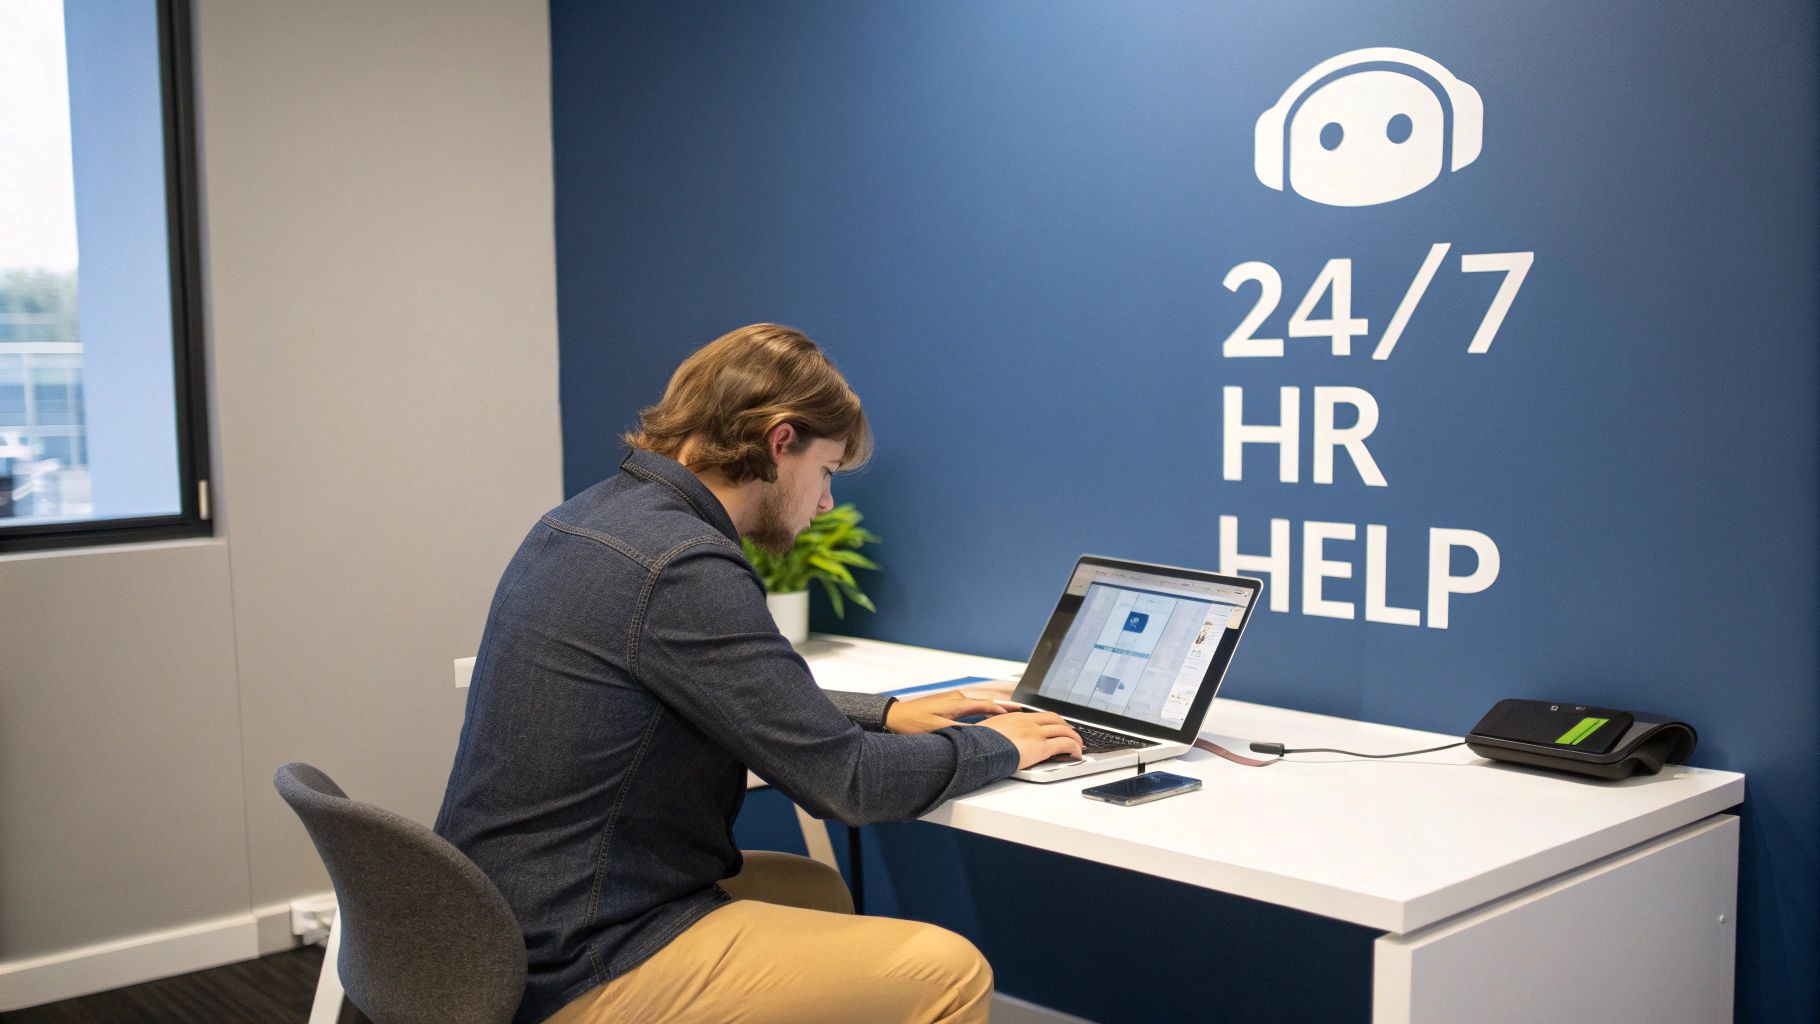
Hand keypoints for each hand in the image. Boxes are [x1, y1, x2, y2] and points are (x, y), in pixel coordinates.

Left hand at [885, 691, 1019, 733]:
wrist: (894, 717)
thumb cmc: (912, 724)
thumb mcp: (938, 730)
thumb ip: (960, 731)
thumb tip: (979, 735)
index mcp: (957, 703)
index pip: (987, 705)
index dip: (1003, 710)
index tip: (1018, 714)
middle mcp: (957, 698)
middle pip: (986, 703)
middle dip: (1003, 707)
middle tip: (1020, 711)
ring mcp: (952, 700)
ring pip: (978, 705)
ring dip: (993, 709)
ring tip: (1008, 714)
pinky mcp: (947, 704)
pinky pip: (970, 707)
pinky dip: (982, 710)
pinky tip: (986, 716)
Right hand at [976, 710, 1084, 768]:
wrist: (976, 751)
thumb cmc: (977, 746)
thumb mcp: (985, 733)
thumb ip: (995, 733)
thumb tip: (992, 739)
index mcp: (1013, 718)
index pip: (1038, 715)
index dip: (1050, 721)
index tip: (1055, 726)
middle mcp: (1026, 722)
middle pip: (1054, 719)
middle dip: (1066, 726)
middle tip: (1071, 734)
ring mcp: (1034, 733)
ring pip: (1063, 730)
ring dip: (1074, 737)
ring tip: (1079, 746)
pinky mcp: (1041, 746)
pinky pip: (1065, 744)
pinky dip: (1074, 748)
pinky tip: (1076, 754)